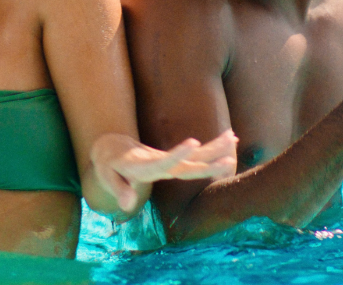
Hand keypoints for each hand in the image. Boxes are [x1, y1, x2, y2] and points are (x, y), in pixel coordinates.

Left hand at [92, 130, 237, 212]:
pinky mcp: (173, 158)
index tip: (194, 143)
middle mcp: (160, 160)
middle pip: (187, 160)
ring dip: (214, 147)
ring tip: (234, 137)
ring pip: (195, 154)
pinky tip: (229, 140)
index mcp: (143, 166)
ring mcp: (168, 158)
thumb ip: (120, 191)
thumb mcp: (108, 179)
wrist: (112, 146)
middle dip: (208, 155)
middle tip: (229, 151)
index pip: (162, 163)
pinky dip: (212, 147)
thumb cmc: (109, 167)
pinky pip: (196, 153)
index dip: (177, 154)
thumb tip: (128, 205)